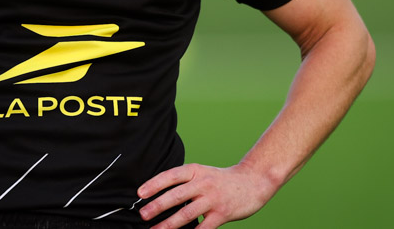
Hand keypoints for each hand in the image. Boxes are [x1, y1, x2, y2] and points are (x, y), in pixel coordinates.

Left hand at [137, 163, 269, 228]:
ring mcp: (213, 199)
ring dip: (169, 224)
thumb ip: (185, 182)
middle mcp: (203, 183)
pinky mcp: (222, 214)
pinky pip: (204, 228)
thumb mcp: (202, 173)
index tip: (140, 193)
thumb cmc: (221, 180)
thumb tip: (160, 196)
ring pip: (187, 213)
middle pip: (176, 195)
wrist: (253, 181)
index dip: (154, 184)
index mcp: (195, 171)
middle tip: (143, 214)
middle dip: (157, 206)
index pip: (171, 176)